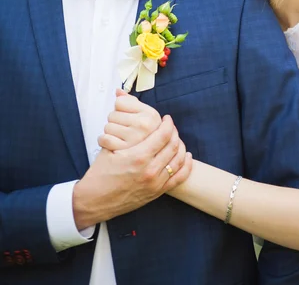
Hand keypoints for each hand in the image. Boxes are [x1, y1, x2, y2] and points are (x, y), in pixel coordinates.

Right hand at [73, 114, 191, 229]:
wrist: (95, 201)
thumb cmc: (100, 173)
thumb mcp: (109, 148)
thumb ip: (125, 132)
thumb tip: (132, 115)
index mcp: (138, 156)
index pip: (163, 135)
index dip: (168, 124)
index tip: (166, 118)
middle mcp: (150, 170)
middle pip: (173, 145)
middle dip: (174, 132)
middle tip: (170, 126)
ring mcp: (155, 183)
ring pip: (178, 160)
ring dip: (180, 146)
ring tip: (176, 138)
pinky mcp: (157, 192)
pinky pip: (179, 178)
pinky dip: (186, 165)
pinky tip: (187, 156)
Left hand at [99, 89, 161, 149]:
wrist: (144, 165)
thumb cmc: (141, 140)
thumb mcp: (143, 120)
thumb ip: (131, 103)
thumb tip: (118, 91)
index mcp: (151, 115)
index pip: (120, 102)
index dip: (121, 111)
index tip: (128, 119)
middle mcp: (145, 125)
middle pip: (113, 114)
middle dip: (115, 123)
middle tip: (123, 132)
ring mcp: (135, 137)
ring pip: (108, 126)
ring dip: (110, 134)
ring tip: (119, 140)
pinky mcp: (124, 150)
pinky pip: (104, 138)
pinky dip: (104, 142)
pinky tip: (112, 145)